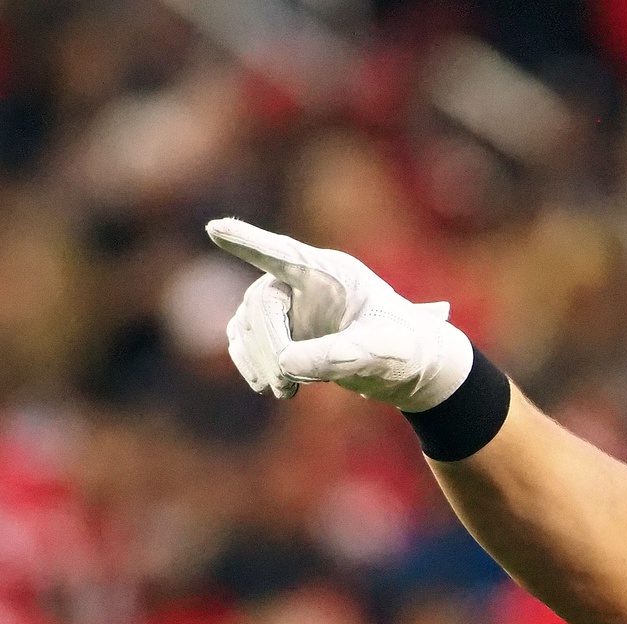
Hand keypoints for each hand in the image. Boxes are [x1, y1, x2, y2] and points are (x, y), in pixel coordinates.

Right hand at [206, 218, 473, 411]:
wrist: (409, 365)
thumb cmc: (405, 349)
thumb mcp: (381, 353)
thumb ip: (339, 354)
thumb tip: (287, 363)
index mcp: (333, 273)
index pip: (285, 254)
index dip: (250, 243)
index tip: (217, 228)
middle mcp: (302, 280)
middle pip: (263, 303)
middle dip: (269, 345)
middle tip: (287, 385)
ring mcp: (287, 304)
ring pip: (249, 324)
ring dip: (260, 360)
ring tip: (285, 392)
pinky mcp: (278, 329)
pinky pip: (245, 340)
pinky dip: (252, 364)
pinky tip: (272, 386)